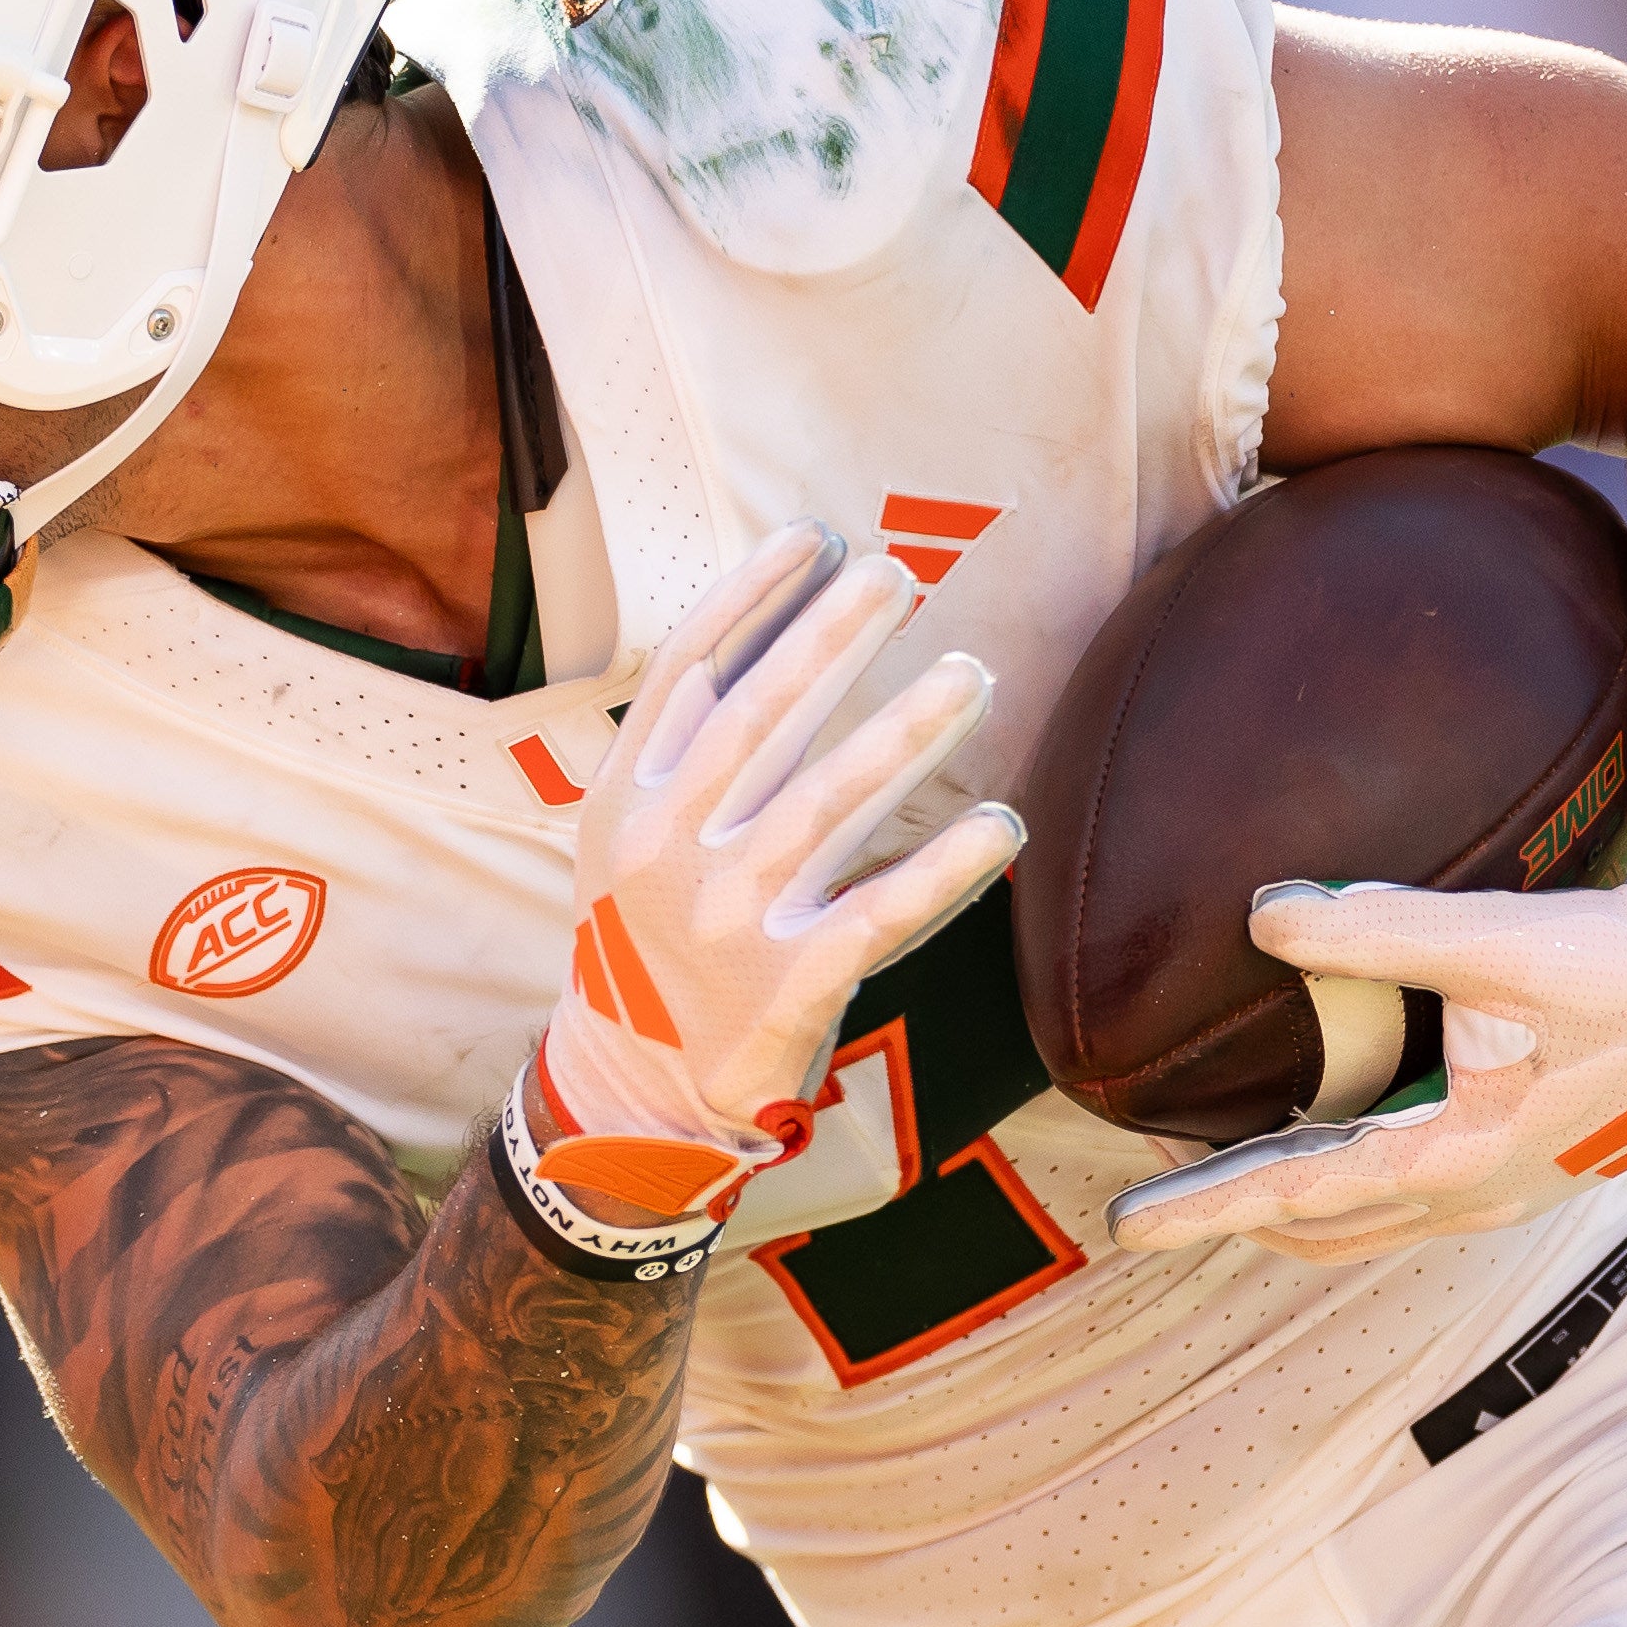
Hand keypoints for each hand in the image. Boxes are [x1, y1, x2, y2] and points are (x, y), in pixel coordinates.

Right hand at [530, 526, 1023, 1218]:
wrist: (632, 1088)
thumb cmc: (650, 943)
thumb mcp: (630, 841)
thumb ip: (685, 753)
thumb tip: (776, 634)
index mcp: (626, 802)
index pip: (690, 675)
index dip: (753, 600)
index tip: (815, 538)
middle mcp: (668, 851)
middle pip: (761, 724)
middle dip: (830, 640)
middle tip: (895, 574)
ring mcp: (726, 920)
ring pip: (827, 808)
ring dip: (904, 734)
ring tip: (970, 674)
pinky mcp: (786, 985)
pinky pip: (879, 916)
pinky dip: (942, 871)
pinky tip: (1000, 824)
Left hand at [1104, 873, 1626, 1262]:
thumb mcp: (1499, 938)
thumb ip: (1375, 928)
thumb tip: (1263, 917)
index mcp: (1458, 1160)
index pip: (1295, 1196)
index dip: (1202, 1208)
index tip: (1124, 1230)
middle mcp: (1475, 1198)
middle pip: (1319, 1230)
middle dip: (1231, 1209)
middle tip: (1154, 1175)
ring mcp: (1506, 1194)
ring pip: (1366, 1223)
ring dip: (1289, 1202)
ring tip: (1222, 1158)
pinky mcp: (1529, 1168)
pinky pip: (1409, 1198)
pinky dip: (1346, 1183)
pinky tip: (1329, 1132)